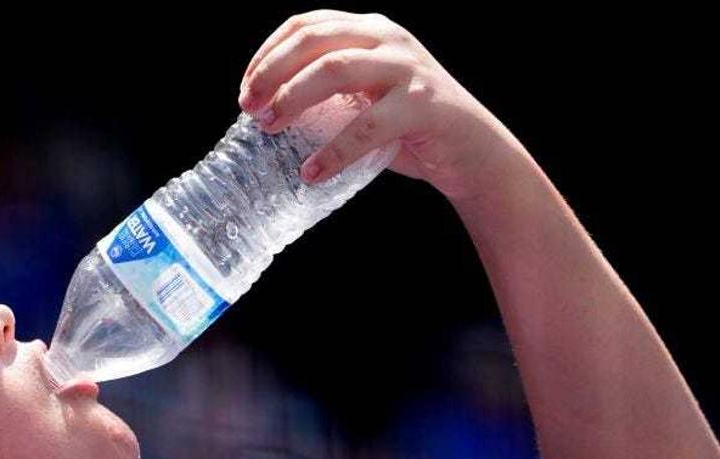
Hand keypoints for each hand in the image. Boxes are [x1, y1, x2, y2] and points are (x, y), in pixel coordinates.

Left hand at [239, 11, 519, 201]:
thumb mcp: (365, 97)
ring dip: (292, 99)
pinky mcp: (422, 105)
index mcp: (369, 30)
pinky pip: (366, 126)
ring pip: (334, 71)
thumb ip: (329, 92)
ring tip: (270, 130)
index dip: (267, 54)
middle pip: (313, 41)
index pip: (305, 25)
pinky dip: (333, 152)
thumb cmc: (410, 129)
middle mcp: (387, 39)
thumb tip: (267, 111)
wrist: (473, 152)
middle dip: (271, 73)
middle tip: (249, 109)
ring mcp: (407, 69)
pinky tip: (312, 172)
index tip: (246, 89)